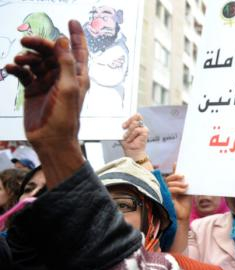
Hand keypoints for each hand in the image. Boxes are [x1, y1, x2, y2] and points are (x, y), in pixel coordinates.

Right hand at [6, 20, 88, 187]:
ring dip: (27, 57)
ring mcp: (47, 83)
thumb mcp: (68, 88)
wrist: (51, 139)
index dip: (76, 35)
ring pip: (36, 61)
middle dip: (40, 44)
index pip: (78, 51)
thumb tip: (63, 41)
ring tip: (19, 62)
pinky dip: (17, 69)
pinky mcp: (33, 90)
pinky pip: (24, 73)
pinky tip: (11, 69)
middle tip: (26, 40)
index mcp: (78, 76)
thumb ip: (66, 63)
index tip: (72, 20)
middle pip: (51, 52)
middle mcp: (63, 77)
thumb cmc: (66, 117)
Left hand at [121, 113, 148, 160]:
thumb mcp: (122, 132)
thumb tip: (120, 123)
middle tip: (123, 127)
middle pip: (136, 116)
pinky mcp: (145, 132)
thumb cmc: (127, 142)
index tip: (123, 124)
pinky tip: (130, 139)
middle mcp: (140, 125)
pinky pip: (137, 130)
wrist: (131, 150)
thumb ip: (123, 127)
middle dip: (128, 122)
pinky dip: (132, 135)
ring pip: (134, 123)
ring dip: (128, 131)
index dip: (130, 117)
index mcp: (135, 124)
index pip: (136, 115)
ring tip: (126, 137)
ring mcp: (143, 128)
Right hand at [165, 165, 190, 222]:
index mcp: (171, 187)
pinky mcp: (164, 197)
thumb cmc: (185, 204)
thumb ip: (185, 183)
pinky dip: (177, 188)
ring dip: (178, 184)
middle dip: (175, 176)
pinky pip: (169, 190)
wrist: (183, 215)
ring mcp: (164, 193)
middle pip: (168, 179)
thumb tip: (187, 175)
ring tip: (186, 186)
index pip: (171, 177)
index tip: (176, 164)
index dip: (173, 170)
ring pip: (168, 183)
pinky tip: (183, 190)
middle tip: (182, 175)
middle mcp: (166, 189)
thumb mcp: (187, 192)